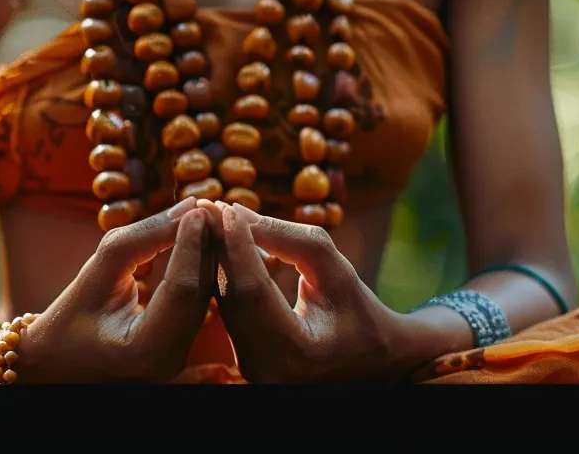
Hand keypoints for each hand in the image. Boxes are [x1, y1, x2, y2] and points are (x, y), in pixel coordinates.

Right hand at [12, 197, 218, 382]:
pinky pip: (199, 304)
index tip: (198, 207)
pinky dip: (202, 270)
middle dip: (208, 245)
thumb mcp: (97, 270)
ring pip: (206, 298)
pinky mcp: (182, 349)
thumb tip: (186, 208)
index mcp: (145, 350)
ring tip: (210, 217)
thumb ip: (141, 238)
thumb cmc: (69, 316)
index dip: (192, 244)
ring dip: (210, 255)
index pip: (182, 288)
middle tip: (210, 205)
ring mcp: (179, 360)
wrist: (59, 360)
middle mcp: (170, 361)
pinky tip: (204, 242)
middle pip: (201, 294)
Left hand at [210, 202, 434, 382]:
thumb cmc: (359, 311)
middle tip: (206, 206)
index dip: (237, 245)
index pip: (253, 290)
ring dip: (216, 260)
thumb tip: (238, 213)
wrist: (371, 360)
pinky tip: (218, 248)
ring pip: (224, 305)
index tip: (225, 207)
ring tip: (210, 220)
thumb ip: (291, 240)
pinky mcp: (245, 364)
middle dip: (219, 247)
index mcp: (297, 352)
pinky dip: (223, 278)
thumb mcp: (337, 271)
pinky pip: (228, 314)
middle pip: (231, 297)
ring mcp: (252, 371)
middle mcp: (267, 370)